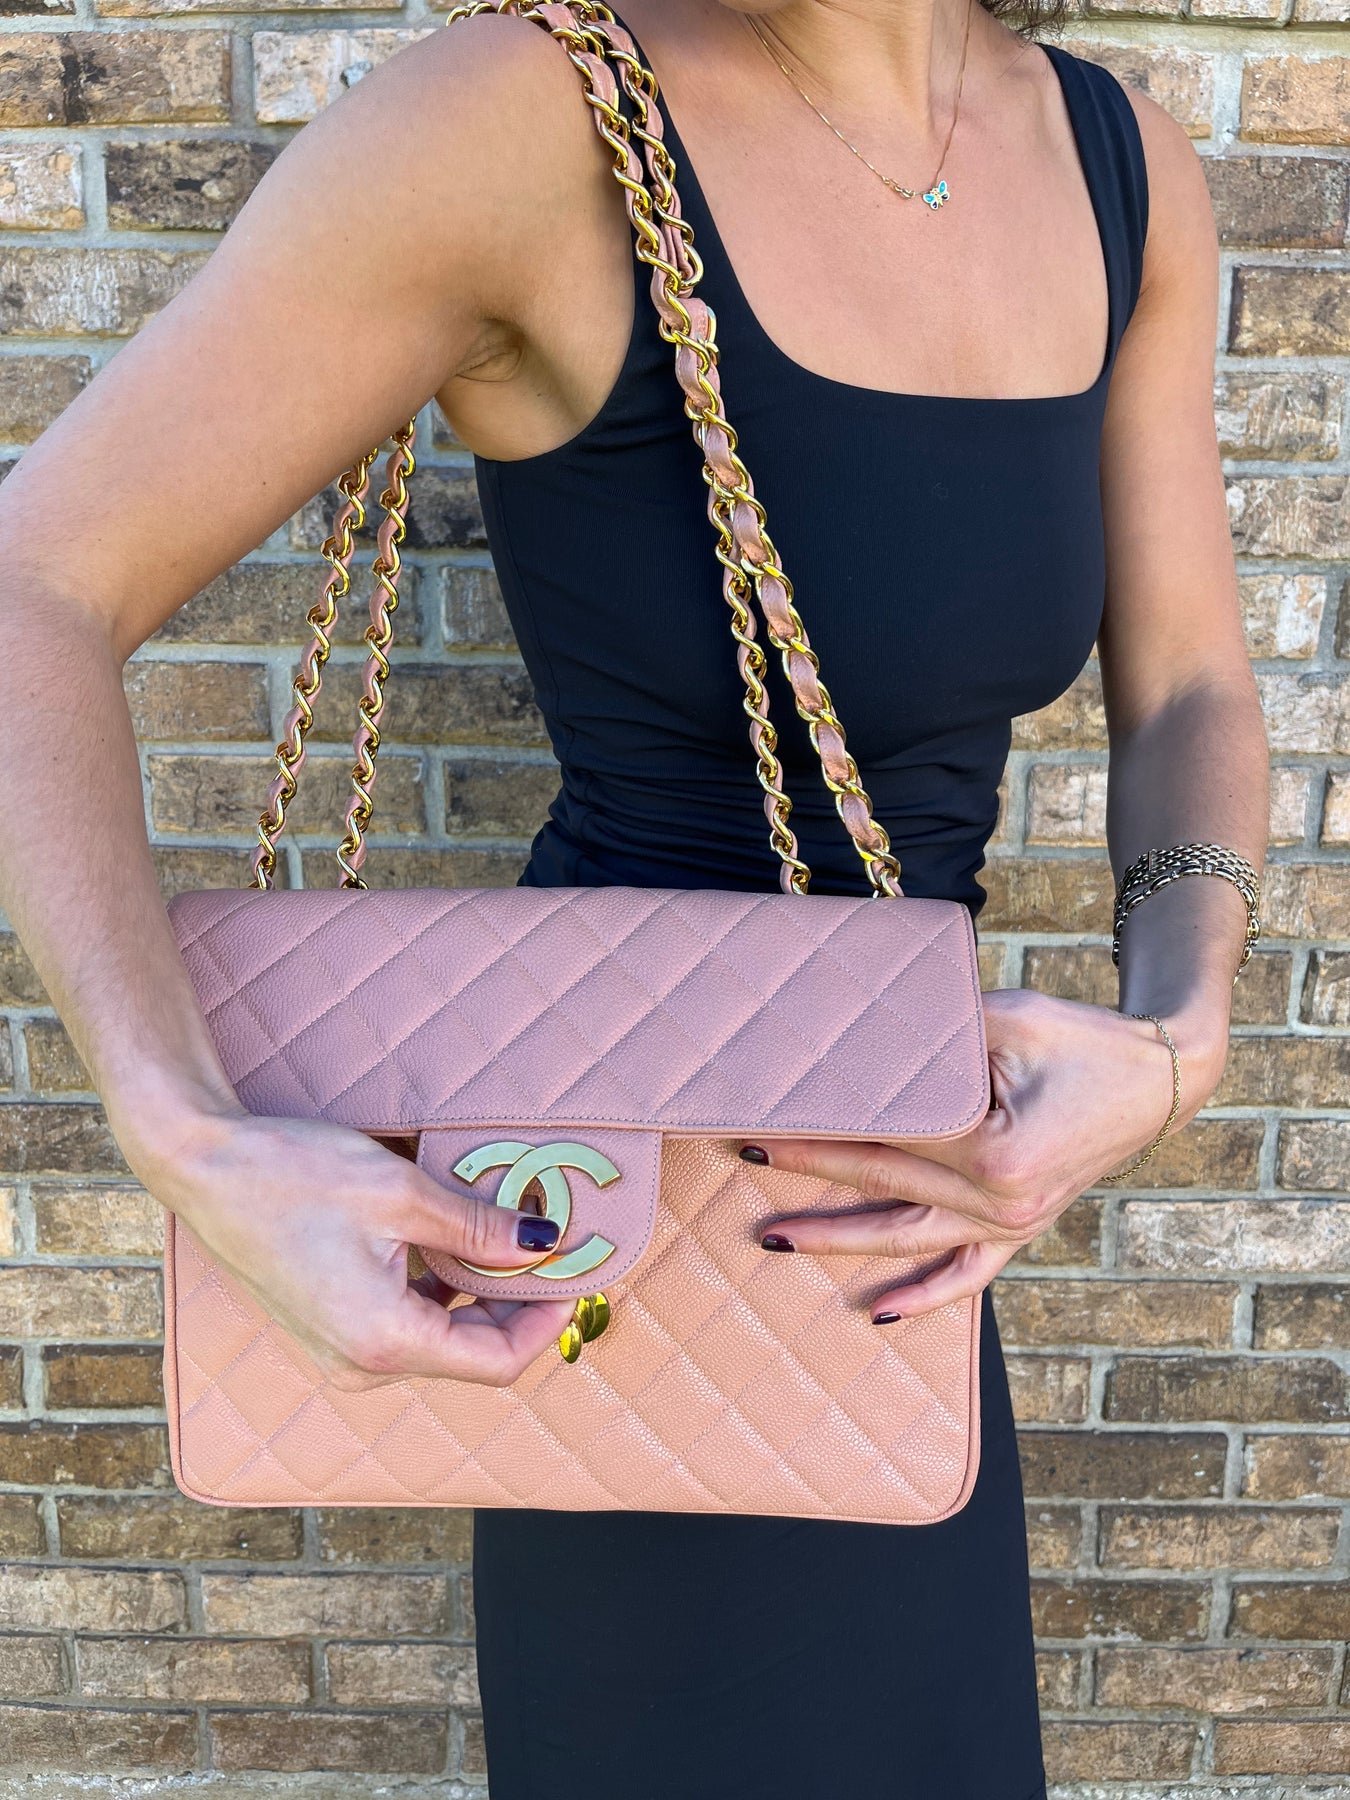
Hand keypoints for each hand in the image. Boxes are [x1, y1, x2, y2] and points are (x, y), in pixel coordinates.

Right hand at [135, 1107, 576, 1389]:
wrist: (203, 1167)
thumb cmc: (293, 1174)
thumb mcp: (402, 1194)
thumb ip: (480, 1229)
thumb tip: (546, 1247)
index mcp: (383, 1341)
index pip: (498, 1362)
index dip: (547, 1323)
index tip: (575, 1275)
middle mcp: (360, 1365)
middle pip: (472, 1354)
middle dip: (518, 1305)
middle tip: (550, 1246)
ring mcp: (340, 1353)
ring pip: (440, 1339)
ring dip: (480, 1295)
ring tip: (506, 1235)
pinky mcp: (328, 1330)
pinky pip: (404, 1325)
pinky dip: (440, 1292)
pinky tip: (454, 1242)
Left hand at [743, 988, 1225, 1323]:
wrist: (1156, 1077)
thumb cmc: (1077, 1037)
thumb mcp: (1002, 1019)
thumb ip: (929, 1032)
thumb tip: (847, 1030)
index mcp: (994, 1146)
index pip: (886, 1133)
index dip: (823, 1120)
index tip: (767, 1110)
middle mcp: (1003, 1199)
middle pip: (883, 1183)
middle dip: (809, 1170)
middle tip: (745, 1154)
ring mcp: (1014, 1224)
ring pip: (908, 1238)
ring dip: (837, 1240)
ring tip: (773, 1238)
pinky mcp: (1022, 1231)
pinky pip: (967, 1276)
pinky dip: (923, 1297)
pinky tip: (876, 1314)